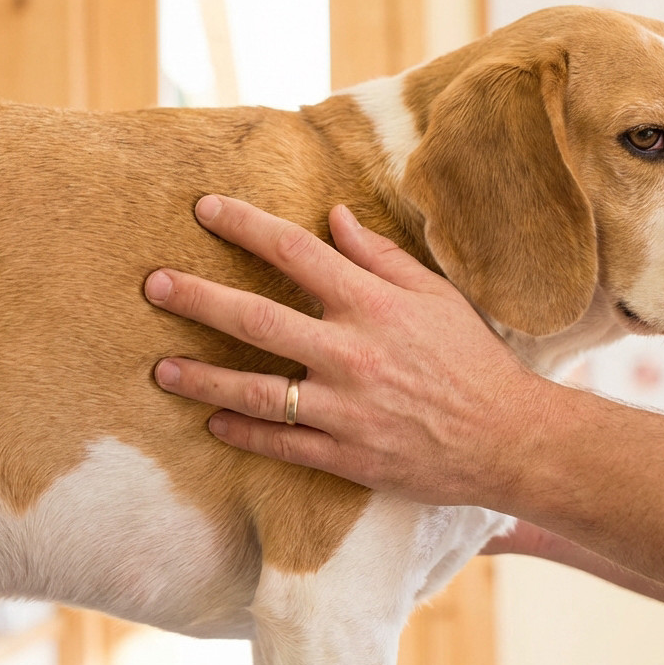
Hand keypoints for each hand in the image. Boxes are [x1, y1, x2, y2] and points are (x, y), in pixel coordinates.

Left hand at [143, 194, 551, 507]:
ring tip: (160, 370)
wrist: (509, 439)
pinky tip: (212, 421)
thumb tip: (333, 216)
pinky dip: (241, 432)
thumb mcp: (434, 296)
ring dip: (201, 378)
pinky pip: (279, 443)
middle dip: (197, 299)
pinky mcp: (345, 455)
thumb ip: (378, 256)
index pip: (294, 251)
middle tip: (154, 285)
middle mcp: (350, 353)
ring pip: (254, 391)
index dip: (244, 226)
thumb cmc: (472, 360)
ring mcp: (343, 409)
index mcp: (372, 305)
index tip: (205, 208)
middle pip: (255, 319)